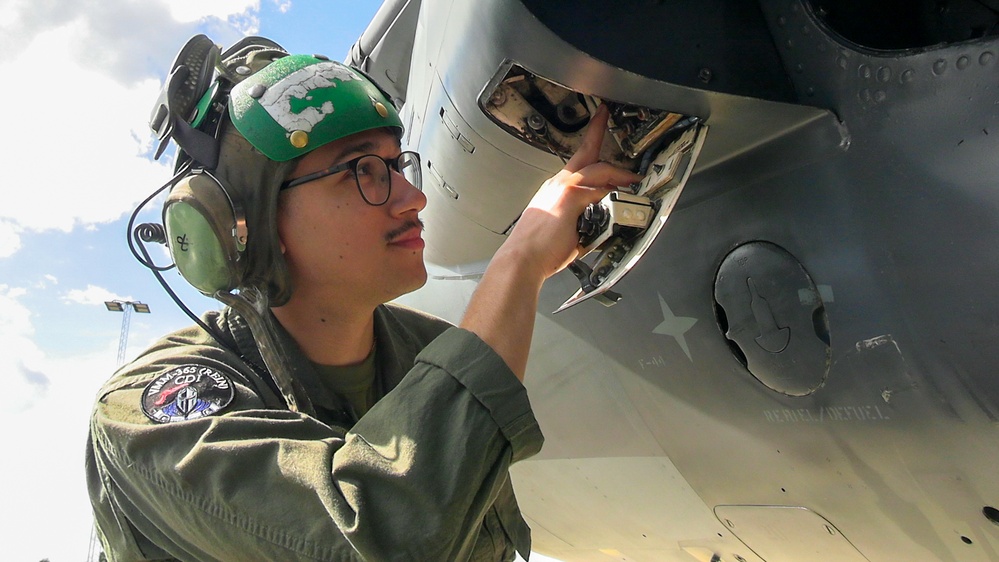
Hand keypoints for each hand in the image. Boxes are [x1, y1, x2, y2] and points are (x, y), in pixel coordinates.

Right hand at [502, 105, 641, 280]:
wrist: (521, 260)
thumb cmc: (536, 250)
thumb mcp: (562, 227)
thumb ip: (581, 217)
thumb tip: (598, 222)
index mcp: (554, 189)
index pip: (575, 161)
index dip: (588, 140)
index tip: (597, 122)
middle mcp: (557, 184)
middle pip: (586, 155)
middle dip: (599, 134)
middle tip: (608, 120)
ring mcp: (562, 190)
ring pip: (596, 170)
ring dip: (618, 172)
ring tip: (633, 178)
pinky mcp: (569, 200)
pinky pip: (597, 189)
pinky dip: (612, 190)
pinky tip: (622, 194)